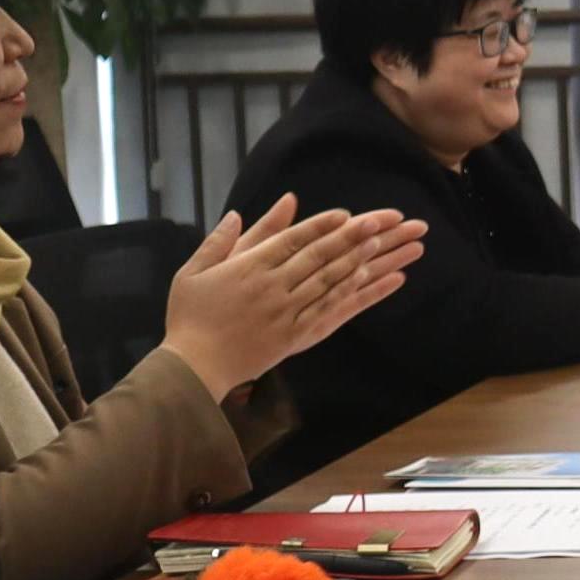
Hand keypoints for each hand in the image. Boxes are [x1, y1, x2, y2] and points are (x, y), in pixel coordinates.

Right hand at [158, 195, 426, 398]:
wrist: (194, 366)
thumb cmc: (190, 316)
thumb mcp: (195, 271)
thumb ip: (220, 241)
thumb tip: (237, 213)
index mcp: (249, 268)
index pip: (292, 241)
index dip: (321, 226)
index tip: (346, 214)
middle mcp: (273, 288)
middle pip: (320, 257)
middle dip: (354, 237)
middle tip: (384, 221)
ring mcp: (287, 313)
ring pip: (332, 281)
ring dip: (363, 261)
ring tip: (389, 244)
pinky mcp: (297, 336)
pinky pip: (333, 311)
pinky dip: (358, 295)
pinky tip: (380, 281)